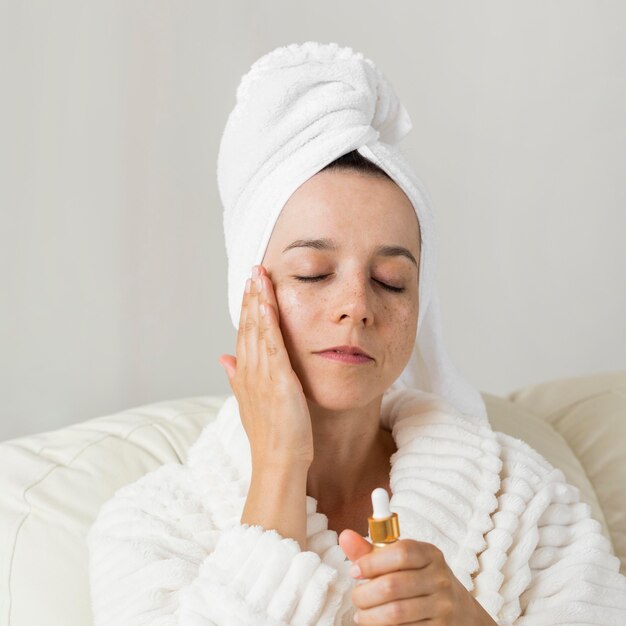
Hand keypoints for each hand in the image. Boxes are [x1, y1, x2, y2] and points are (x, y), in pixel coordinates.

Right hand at [219, 264, 313, 467]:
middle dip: (250, 297)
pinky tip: (267, 303)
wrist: (278, 461)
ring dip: (258, 301)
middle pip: (247, 326)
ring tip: (259, 276)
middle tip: (253, 270)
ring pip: (257, 330)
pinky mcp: (278, 380)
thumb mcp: (250, 402)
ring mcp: (261, 375)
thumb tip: (224, 359)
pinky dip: (268, 323)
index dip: (246, 308)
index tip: (249, 286)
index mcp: (245, 374)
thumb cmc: (270, 435)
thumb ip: (237, 377)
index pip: (244, 334)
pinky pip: (272, 346)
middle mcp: (249, 371)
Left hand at [339, 530, 496, 624]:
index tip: (354, 571)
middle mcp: (440, 578)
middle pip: (393, 585)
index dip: (372, 562)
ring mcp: (443, 606)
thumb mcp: (403, 562)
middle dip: (365, 594)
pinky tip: (377, 624)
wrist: (461, 613)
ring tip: (362, 614)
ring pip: (396, 613)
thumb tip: (345, 536)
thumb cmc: (421, 580)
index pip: (401, 552)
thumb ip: (371, 551)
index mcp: (430, 554)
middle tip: (356, 598)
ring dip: (370, 616)